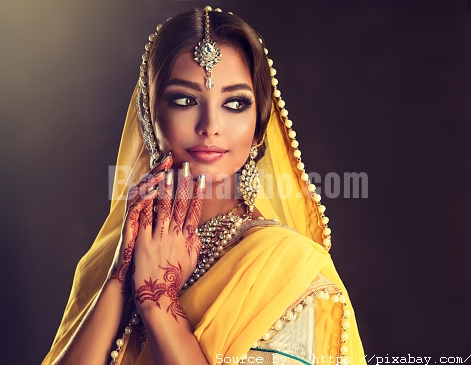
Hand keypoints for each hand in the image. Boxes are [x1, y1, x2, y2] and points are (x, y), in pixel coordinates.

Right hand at [108, 152, 173, 295]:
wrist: (131, 280)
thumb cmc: (150, 264)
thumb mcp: (169, 247)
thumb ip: (180, 235)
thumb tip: (194, 229)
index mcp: (155, 217)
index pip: (165, 191)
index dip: (173, 178)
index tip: (184, 167)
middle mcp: (143, 215)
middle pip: (152, 187)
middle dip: (161, 172)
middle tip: (170, 158)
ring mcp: (135, 221)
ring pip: (141, 195)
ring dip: (152, 182)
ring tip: (162, 171)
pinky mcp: (128, 229)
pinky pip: (134, 210)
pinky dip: (143, 200)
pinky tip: (151, 192)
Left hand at [132, 162, 204, 321]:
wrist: (158, 295)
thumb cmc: (174, 279)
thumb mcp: (191, 261)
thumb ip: (194, 244)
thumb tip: (197, 232)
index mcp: (187, 239)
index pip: (194, 211)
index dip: (198, 194)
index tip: (202, 180)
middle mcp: (174, 235)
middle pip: (180, 205)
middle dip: (183, 184)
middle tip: (186, 168)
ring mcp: (158, 237)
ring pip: (163, 208)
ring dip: (166, 188)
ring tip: (169, 172)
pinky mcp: (143, 241)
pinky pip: (145, 218)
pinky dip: (147, 204)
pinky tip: (148, 191)